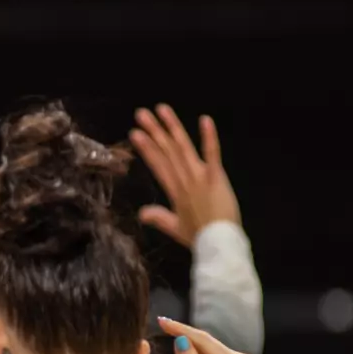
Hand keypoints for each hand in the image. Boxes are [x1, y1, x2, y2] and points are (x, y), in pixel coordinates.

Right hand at [131, 105, 240, 248]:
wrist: (217, 243)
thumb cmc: (199, 236)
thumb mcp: (175, 228)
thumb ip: (158, 218)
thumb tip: (141, 213)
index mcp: (174, 190)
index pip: (158, 164)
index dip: (147, 148)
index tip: (135, 134)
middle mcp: (183, 180)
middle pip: (166, 151)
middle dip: (154, 131)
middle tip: (141, 114)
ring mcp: (199, 177)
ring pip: (182, 148)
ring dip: (172, 127)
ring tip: (162, 110)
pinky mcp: (215, 177)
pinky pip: (212, 154)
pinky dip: (208, 137)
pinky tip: (205, 120)